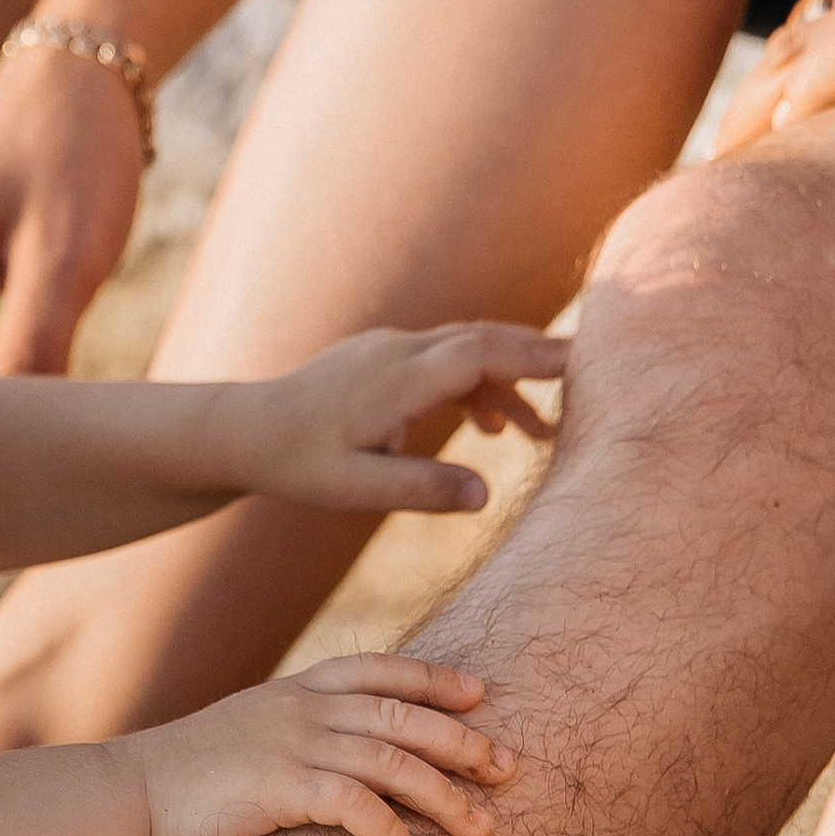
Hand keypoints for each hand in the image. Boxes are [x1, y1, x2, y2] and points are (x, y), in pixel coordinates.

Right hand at [131, 656, 518, 835]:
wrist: (125, 793)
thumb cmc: (184, 774)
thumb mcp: (247, 731)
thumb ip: (295, 729)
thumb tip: (341, 750)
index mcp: (296, 688)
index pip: (382, 668)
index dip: (436, 678)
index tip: (482, 695)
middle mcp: (302, 708)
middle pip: (405, 714)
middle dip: (464, 741)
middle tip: (509, 768)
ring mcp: (291, 745)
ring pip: (393, 760)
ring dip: (445, 796)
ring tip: (481, 828)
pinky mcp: (279, 789)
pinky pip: (355, 807)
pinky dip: (392, 834)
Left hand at [231, 321, 569, 512]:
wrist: (240, 430)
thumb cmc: (293, 463)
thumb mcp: (354, 490)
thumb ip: (420, 490)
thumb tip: (485, 496)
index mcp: (395, 379)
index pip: (480, 354)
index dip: (534, 358)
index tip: (585, 367)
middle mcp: (398, 352)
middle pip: (484, 339)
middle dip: (539, 357)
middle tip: (595, 378)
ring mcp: (389, 350)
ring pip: (467, 351)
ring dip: (510, 382)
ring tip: (544, 434)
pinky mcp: (383, 361)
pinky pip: (445, 363)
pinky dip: (478, 387)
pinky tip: (492, 430)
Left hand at [716, 0, 834, 152]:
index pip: (833, 6)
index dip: (795, 68)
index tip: (769, 123)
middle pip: (800, 32)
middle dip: (754, 101)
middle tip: (718, 165)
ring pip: (803, 48)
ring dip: (754, 113)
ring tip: (719, 174)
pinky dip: (805, 96)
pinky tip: (776, 137)